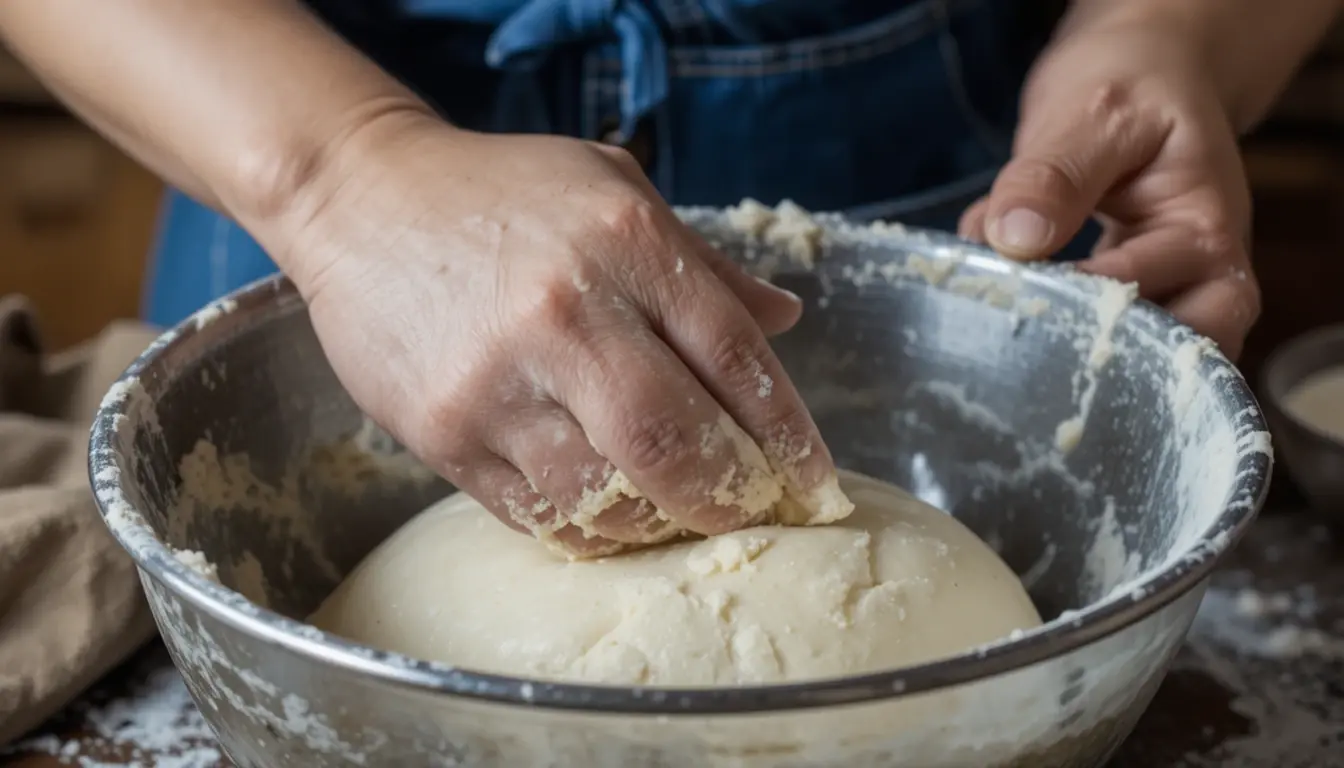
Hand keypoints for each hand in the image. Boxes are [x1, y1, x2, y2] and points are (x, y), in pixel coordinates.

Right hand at [269, 111, 845, 556]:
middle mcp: (567, 312)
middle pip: (677, 440)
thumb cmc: (501, 193)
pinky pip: (540, 513)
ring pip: (609, 494)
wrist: (361, 198)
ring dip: (660, 520)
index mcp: (627, 242)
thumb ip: (703, 264)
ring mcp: (499, 380)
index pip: (736, 358)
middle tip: (753, 514)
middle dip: (732, 496)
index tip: (812, 483)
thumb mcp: (615, 191)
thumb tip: (784, 322)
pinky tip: (611, 511)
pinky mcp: (445, 433)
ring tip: (678, 512)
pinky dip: (592, 527)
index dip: (788, 434)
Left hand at [959, 16, 1258, 359]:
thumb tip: (1015, 240)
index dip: (1093, 312)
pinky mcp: (1120, 297)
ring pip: (1130, 354)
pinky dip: (1037, 313)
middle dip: (1094, 351)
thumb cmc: (1134, 87)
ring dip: (1063, 342)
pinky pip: (1086, 326)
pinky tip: (994, 285)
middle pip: (1168, 355)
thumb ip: (1054, 175)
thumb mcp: (1094, 114)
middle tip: (1019, 331)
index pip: (1163, 305)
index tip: (1029, 299)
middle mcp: (1198, 277)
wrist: (1142, 75)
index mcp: (1204, 233)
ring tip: (1005, 317)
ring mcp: (1164, 293)